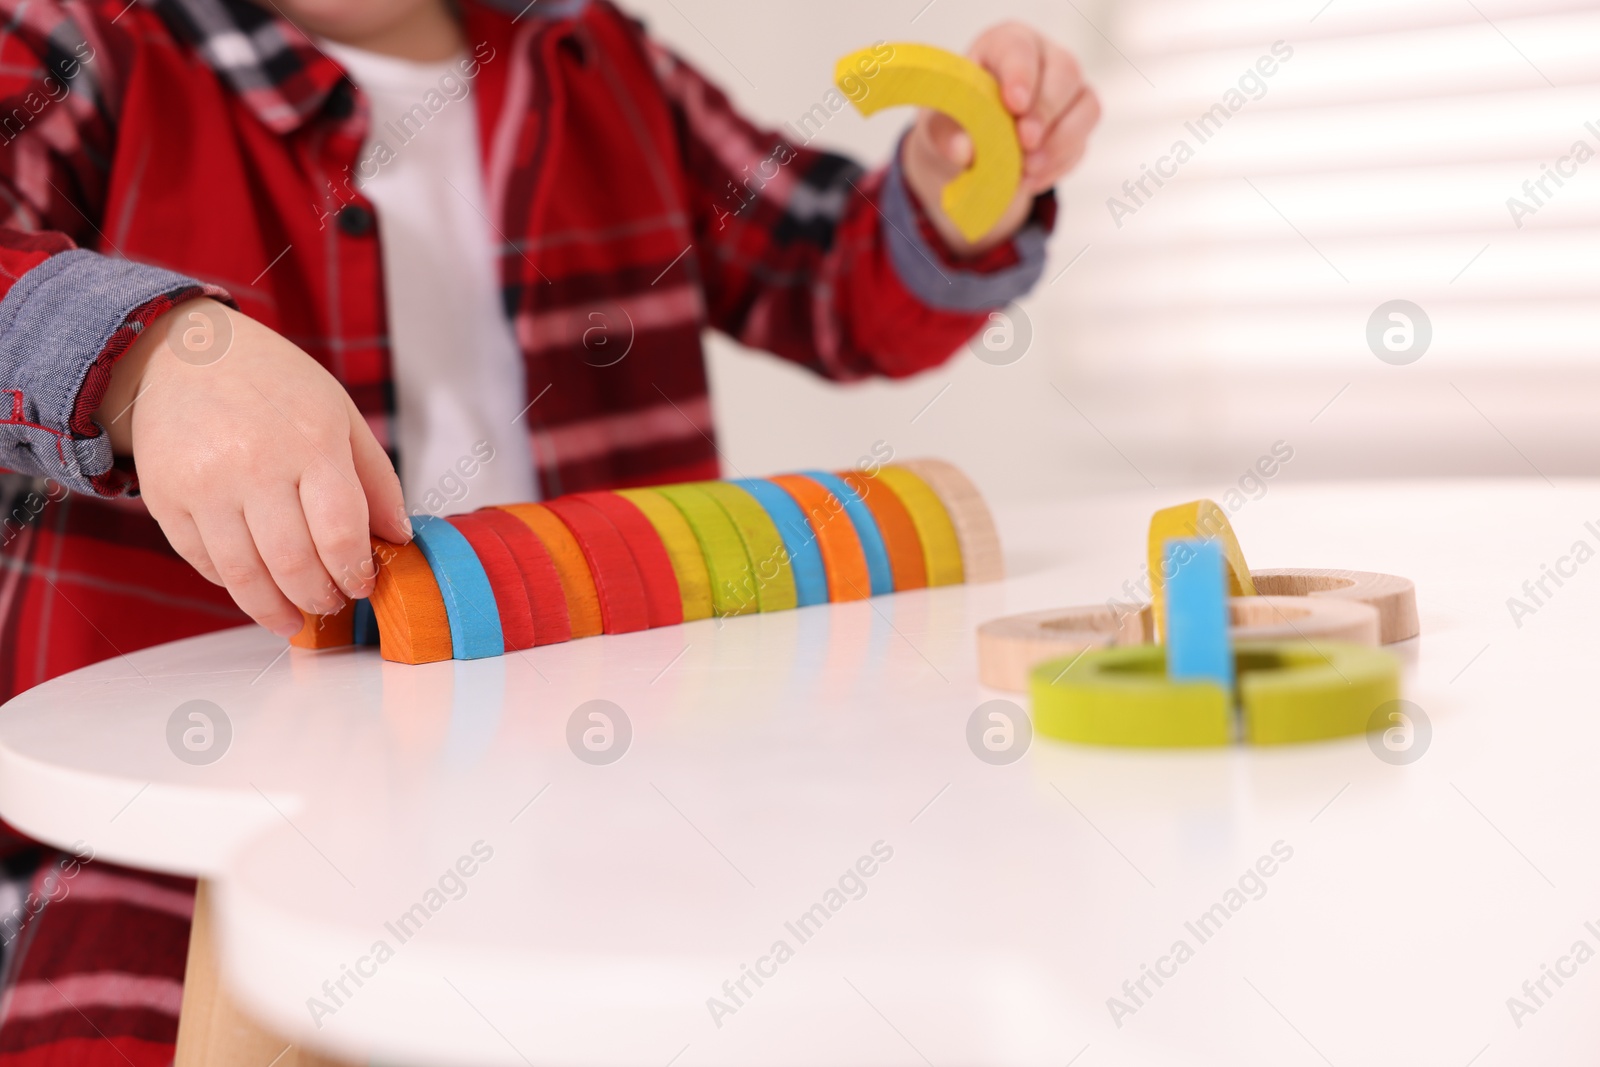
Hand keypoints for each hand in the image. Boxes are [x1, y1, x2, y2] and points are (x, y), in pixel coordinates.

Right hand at [95, 299, 410, 636]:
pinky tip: (253, 585)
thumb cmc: (275, 385)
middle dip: (319, 597)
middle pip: (292, 562)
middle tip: (331, 604)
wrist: (185, 354)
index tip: (362, 585)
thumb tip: (398, 538)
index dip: (355, 571)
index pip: (340, 532)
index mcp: (310, 441)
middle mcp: (254, 464)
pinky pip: (202, 562)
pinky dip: (232, 584)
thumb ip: (376, 479)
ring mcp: (203, 484)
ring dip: (274, 609)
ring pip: (244, 575)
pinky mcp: (164, 497)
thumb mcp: (341, 415)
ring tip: (294, 617)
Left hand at [902, 22, 1099, 254]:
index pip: (1020, 49)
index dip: (1020, 75)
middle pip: (1064, 73)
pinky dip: (1058, 165)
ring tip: (1026, 169)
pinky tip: (1030, 179)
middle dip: (1045, 112)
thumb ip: (947, 135)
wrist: (971, 149)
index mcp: (1006, 46)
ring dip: (1059, 143)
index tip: (1013, 104)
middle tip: (1025, 142)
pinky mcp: (1079, 125)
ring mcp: (1069, 93)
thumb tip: (964, 151)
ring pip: (1086, 108)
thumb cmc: (957, 122)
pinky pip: (1082, 143)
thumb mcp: (940, 126)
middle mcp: (1046, 61)